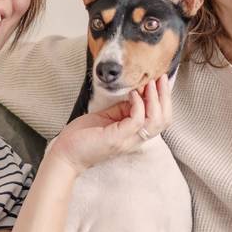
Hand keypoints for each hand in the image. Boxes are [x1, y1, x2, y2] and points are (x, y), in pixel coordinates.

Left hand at [44, 75, 172, 173]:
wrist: (65, 154)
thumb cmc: (83, 136)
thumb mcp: (107, 118)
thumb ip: (123, 110)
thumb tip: (136, 94)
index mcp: (134, 134)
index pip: (161, 119)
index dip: (164, 99)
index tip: (160, 80)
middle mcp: (134, 139)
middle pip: (164, 120)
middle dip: (166, 97)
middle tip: (162, 78)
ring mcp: (126, 140)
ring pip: (156, 121)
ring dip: (155, 99)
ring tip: (149, 83)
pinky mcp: (116, 138)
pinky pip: (137, 121)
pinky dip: (138, 104)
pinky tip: (133, 94)